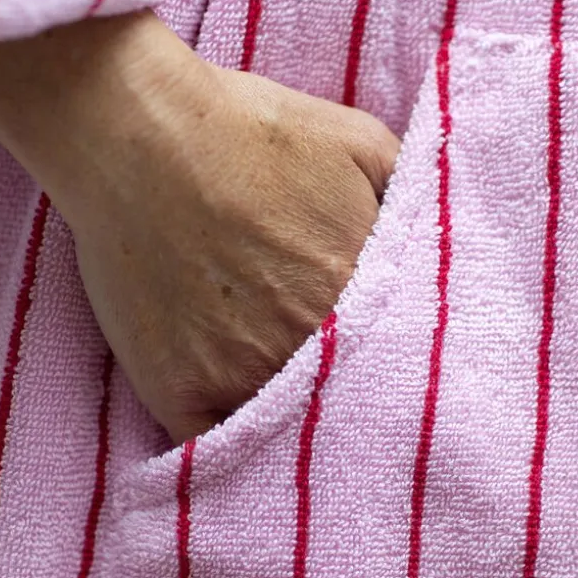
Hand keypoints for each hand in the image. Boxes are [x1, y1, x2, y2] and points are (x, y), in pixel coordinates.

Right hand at [0, 11, 401, 446]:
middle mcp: (307, 351)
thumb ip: (413, 201)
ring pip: (285, 432)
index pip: (397, 362)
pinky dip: (225, 444)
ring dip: (289, 424)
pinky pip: (214, 448)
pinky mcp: (178, 394)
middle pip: (342, 403)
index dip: (387, 358)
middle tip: (322, 375)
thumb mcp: (363, 141)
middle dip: (342, 394)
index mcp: (361, 299)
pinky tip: (229, 422)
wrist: (138, 132)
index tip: (374, 352)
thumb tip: (439, 247)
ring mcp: (240, 378)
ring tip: (272, 392)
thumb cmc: (248, 128)